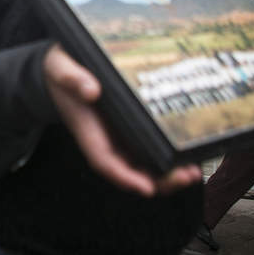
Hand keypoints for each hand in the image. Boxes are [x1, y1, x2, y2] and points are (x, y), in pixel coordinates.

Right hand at [44, 44, 199, 196]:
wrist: (61, 66)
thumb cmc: (60, 69)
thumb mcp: (60, 67)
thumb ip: (71, 77)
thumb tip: (91, 90)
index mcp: (86, 128)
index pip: (104, 160)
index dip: (124, 177)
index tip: (145, 187)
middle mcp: (104, 138)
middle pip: (129, 170)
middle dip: (157, 181)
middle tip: (186, 176)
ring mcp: (118, 135)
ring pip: (143, 164)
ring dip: (168, 173)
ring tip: (193, 171)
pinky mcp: (130, 126)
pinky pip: (149, 147)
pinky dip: (169, 155)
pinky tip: (190, 153)